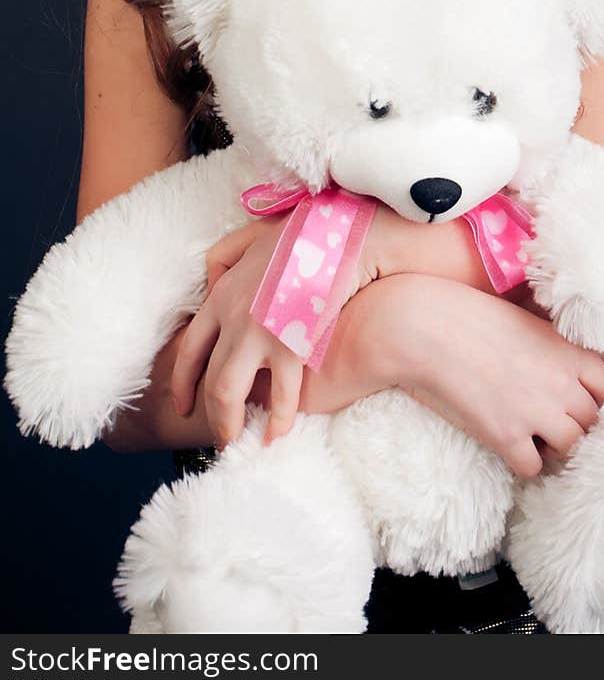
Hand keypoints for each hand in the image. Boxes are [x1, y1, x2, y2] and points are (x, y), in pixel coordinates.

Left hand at [170, 217, 304, 449]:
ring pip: (229, 393)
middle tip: (219, 437)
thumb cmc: (304, 236)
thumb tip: (212, 286)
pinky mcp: (290, 346)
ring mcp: (258, 334)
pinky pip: (279, 395)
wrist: (343, 238)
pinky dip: (276, 419)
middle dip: (211, 414)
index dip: (184, 383)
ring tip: (237, 443)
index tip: (184, 405)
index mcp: (222, 296)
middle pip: (210, 379)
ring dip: (230, 424)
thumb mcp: (252, 237)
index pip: (190, 350)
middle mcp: (232, 318)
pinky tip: (277, 434)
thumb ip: (225, 259)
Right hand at [387, 274, 603, 478]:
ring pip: (569, 447)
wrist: (427, 327)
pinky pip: (533, 467)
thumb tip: (553, 363)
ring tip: (530, 435)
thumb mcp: (523, 319)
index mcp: (567, 351)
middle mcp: (560, 384)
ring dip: (552, 445)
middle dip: (571, 422)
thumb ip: (548, 345)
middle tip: (546, 419)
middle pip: (589, 421)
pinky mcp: (506, 436)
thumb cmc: (468, 315)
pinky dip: (524, 462)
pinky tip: (508, 446)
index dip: (588, 395)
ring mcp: (535, 412)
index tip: (569, 397)